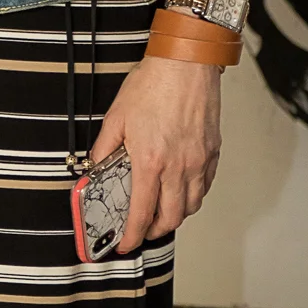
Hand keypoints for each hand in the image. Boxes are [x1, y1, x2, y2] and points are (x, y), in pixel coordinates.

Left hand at [90, 54, 221, 254]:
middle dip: (155, 231)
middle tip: (144, 231)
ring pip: (192, 205)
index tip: (127, 243)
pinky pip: (205, 186)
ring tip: (162, 213)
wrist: (186, 63)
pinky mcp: (212, 151)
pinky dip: (193, 196)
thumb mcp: (116, 118)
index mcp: (150, 162)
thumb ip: (104, 149)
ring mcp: (198, 161)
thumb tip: (95, 167)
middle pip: (172, 217)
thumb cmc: (153, 85)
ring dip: (176, 216)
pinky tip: (182, 190)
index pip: (142, 213)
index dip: (133, 235)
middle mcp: (178, 167)